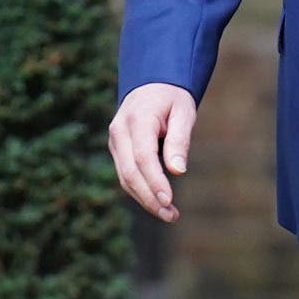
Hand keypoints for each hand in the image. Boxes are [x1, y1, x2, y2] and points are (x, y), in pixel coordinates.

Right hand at [108, 83, 197, 222]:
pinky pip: (126, 174)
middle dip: (150, 198)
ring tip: (170, 214)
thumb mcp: (184, 112)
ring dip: (145, 199)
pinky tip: (158, 202)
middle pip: (130, 173)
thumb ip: (180, 140)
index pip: (143, 157)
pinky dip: (140, 191)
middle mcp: (119, 132)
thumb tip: (178, 171)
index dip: (154, 181)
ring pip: (125, 178)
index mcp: (136, 120)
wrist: (151, 83)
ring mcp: (115, 141)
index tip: (169, 200)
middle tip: (171, 216)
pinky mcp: (117, 150)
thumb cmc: (172, 97)